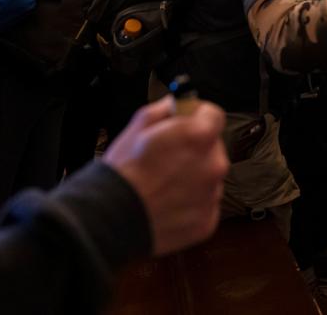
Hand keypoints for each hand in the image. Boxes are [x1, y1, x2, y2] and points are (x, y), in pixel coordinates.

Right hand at [103, 97, 228, 255]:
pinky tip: (168, 202)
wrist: (113, 219)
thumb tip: (173, 105)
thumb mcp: (137, 127)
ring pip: (209, 178)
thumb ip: (163, 110)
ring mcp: (211, 195)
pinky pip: (204, 205)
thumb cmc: (124, 174)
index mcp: (198, 137)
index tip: (187, 121)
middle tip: (168, 157)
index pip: (214, 116)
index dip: (198, 116)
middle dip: (194, 149)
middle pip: (212, 149)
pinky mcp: (207, 221)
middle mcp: (212, 165)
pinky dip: (191, 204)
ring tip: (164, 184)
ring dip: (194, 177)